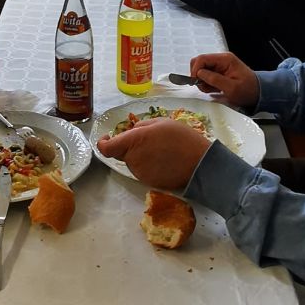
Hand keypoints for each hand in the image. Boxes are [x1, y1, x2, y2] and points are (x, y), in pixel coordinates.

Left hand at [97, 120, 211, 188]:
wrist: (200, 164)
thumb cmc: (182, 138)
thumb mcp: (162, 122)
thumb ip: (142, 126)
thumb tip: (132, 131)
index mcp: (134, 141)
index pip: (107, 148)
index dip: (103, 143)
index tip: (108, 137)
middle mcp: (134, 159)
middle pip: (122, 153)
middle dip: (130, 146)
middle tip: (148, 140)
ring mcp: (141, 173)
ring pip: (133, 162)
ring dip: (141, 155)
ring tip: (162, 150)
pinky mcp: (149, 182)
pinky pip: (143, 171)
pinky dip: (149, 165)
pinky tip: (165, 161)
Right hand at [189, 50, 259, 109]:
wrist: (258, 93)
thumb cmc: (247, 90)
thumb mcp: (231, 88)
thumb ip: (214, 79)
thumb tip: (199, 74)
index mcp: (225, 59)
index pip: (202, 59)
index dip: (195, 70)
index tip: (196, 83)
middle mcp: (221, 60)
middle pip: (199, 62)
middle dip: (198, 76)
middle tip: (204, 87)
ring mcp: (219, 65)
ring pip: (201, 70)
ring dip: (202, 81)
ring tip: (213, 90)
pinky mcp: (219, 72)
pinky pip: (206, 75)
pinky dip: (207, 83)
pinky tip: (215, 89)